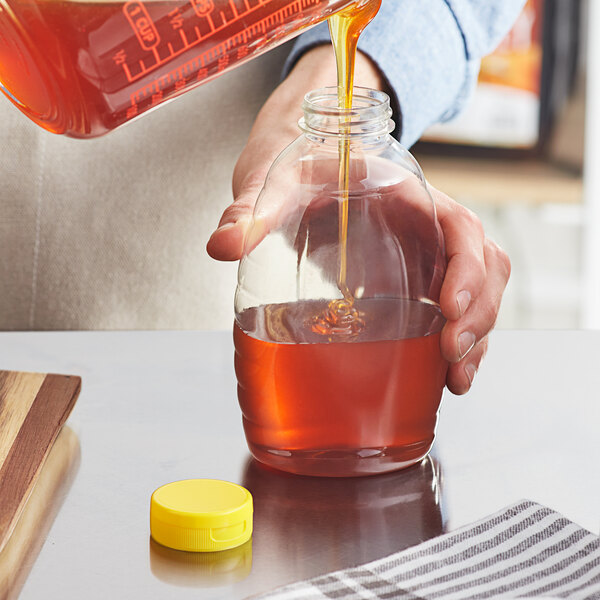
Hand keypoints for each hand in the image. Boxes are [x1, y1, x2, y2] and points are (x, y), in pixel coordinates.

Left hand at [207, 46, 510, 395]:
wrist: (298, 166)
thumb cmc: (295, 167)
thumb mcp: (274, 182)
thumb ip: (250, 211)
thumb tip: (221, 246)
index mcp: (405, 195)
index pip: (461, 227)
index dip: (468, 268)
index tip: (450, 308)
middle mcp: (424, 225)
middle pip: (482, 266)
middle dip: (479, 314)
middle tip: (451, 356)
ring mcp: (422, 253)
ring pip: (477, 290)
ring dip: (477, 334)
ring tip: (455, 379)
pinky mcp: (411, 277)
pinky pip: (452, 307)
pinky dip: (457, 340)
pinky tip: (442, 374)